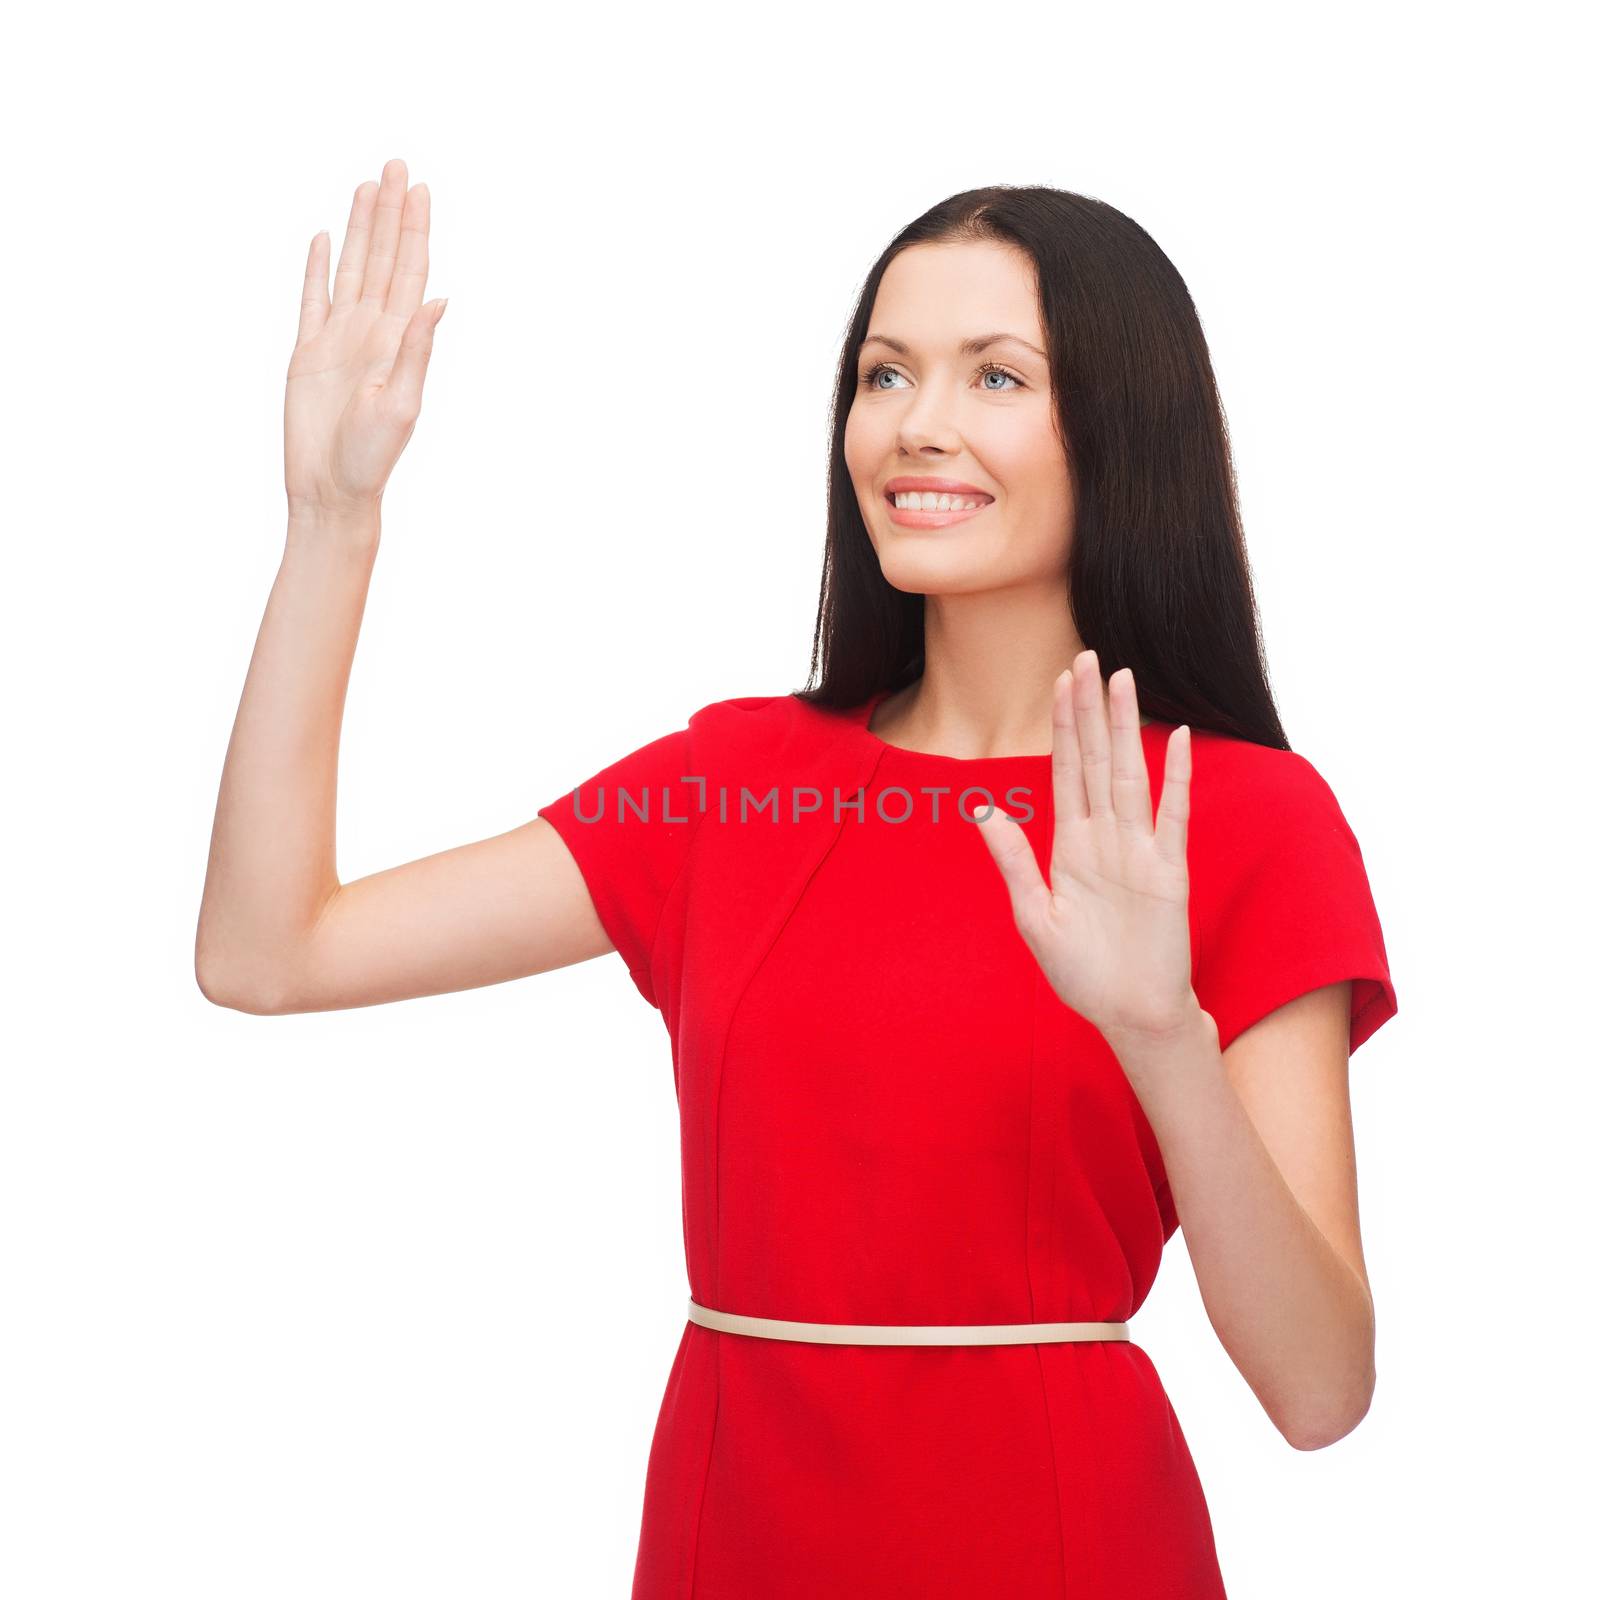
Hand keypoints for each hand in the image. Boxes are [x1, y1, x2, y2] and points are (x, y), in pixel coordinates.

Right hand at [284, 157, 446, 521]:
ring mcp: (339, 340)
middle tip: (397, 164)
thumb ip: (418, 350)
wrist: (330, 489)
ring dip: (361, 229)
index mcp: (398, 341)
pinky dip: (319, 268)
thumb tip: (439, 298)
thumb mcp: (402, 405)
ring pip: (352, 269)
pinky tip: (327, 239)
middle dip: (391, 212)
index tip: (419, 188)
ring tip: (368, 186)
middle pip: (383, 258)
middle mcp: (372, 333)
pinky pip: (312, 299)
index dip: (414, 229)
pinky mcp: (308, 353)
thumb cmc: (371, 458)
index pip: (410, 272)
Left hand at [975, 651, 1199, 1046]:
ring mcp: (1140, 849)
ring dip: (1127, 726)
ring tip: (1122, 678)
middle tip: (1087, 655)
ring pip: (1131, 773)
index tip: (1060, 680)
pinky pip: (1174, 814)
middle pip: (1097, 758)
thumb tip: (983, 811)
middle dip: (1090, 709)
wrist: (1130, 1015)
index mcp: (1071, 845)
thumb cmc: (1083, 973)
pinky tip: (1179, 735)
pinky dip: (1177, 775)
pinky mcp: (1169, 871)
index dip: (1063, 725)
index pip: (1065, 770)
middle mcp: (1106, 837)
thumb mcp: (1035, 916)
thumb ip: (1013, 861)